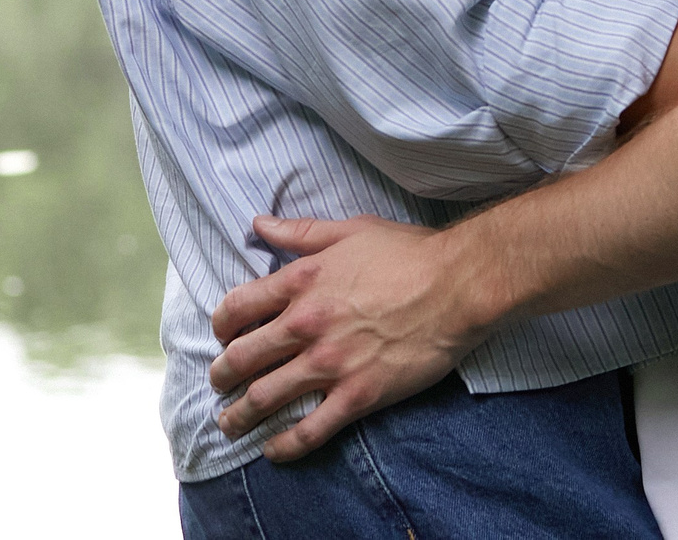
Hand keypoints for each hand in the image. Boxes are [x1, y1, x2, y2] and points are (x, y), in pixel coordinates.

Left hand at [207, 213, 496, 461]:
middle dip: (221, 375)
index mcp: (301, 282)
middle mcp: (306, 324)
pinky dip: (284, 446)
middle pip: (243, 358)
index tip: (221, 336)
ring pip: (265, 398)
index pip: (238, 308)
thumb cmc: (409, 253)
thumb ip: (300, 232)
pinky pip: (309, 430)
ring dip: (239, 416)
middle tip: (218, 384)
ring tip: (228, 424)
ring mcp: (330, 364)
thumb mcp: (350, 230)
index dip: (221, 326)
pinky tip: (272, 452)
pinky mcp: (357, 396)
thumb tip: (260, 225)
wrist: (458, 285)